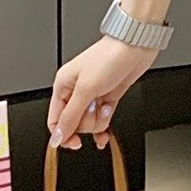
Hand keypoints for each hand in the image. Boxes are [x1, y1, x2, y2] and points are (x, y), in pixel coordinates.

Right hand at [46, 34, 155, 149]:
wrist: (135, 47)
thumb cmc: (109, 57)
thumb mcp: (86, 89)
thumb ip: (71, 115)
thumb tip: (57, 137)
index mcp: (63, 85)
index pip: (55, 120)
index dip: (64, 134)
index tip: (75, 143)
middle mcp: (76, 91)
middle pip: (74, 123)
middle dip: (87, 122)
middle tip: (95, 108)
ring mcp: (93, 95)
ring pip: (90, 122)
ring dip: (99, 120)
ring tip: (105, 106)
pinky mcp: (108, 96)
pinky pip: (102, 119)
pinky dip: (105, 124)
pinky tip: (106, 131)